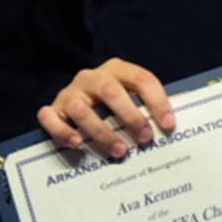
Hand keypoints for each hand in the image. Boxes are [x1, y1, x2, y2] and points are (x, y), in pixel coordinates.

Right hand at [38, 58, 176, 160]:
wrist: (75, 101)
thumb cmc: (112, 106)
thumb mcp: (131, 99)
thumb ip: (147, 109)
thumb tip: (170, 131)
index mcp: (117, 69)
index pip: (141, 79)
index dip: (157, 101)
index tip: (168, 126)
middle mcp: (91, 78)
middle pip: (110, 90)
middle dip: (130, 116)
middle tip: (145, 139)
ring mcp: (69, 93)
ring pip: (81, 109)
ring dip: (102, 132)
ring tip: (120, 151)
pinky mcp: (53, 109)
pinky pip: (50, 118)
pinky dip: (63, 131)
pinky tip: (78, 144)